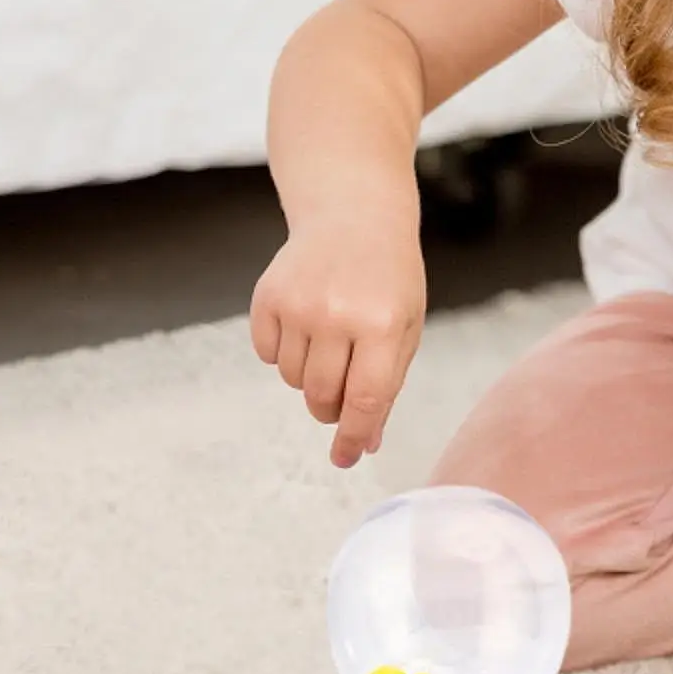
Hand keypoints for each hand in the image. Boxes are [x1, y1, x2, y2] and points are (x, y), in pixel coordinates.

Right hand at [249, 195, 426, 467]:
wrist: (353, 214)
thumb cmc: (388, 279)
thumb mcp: (405, 329)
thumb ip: (387, 387)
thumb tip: (365, 444)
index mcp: (383, 325)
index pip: (365, 400)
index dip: (354, 437)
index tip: (346, 459)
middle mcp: (338, 314)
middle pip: (322, 397)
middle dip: (331, 409)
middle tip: (341, 395)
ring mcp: (298, 303)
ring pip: (293, 380)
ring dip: (311, 377)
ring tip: (330, 341)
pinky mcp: (267, 296)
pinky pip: (268, 354)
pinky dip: (284, 353)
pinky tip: (305, 324)